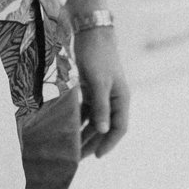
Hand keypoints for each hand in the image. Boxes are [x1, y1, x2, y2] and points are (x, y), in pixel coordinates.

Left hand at [75, 26, 130, 158]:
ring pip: (94, 119)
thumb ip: (101, 107)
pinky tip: (67, 128)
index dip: (109, 143)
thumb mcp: (99, 82)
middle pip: (105, 127)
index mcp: (121, 98)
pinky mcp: (90, 87)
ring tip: (71, 147)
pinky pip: (86, 109)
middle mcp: (113, 98)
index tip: (97, 156)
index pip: (119, 128)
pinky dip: (78, 119)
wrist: (91, 31)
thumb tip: (104, 130)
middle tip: (78, 157)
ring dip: (84, 132)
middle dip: (93, 142)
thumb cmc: (98, 55)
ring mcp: (102, 93)